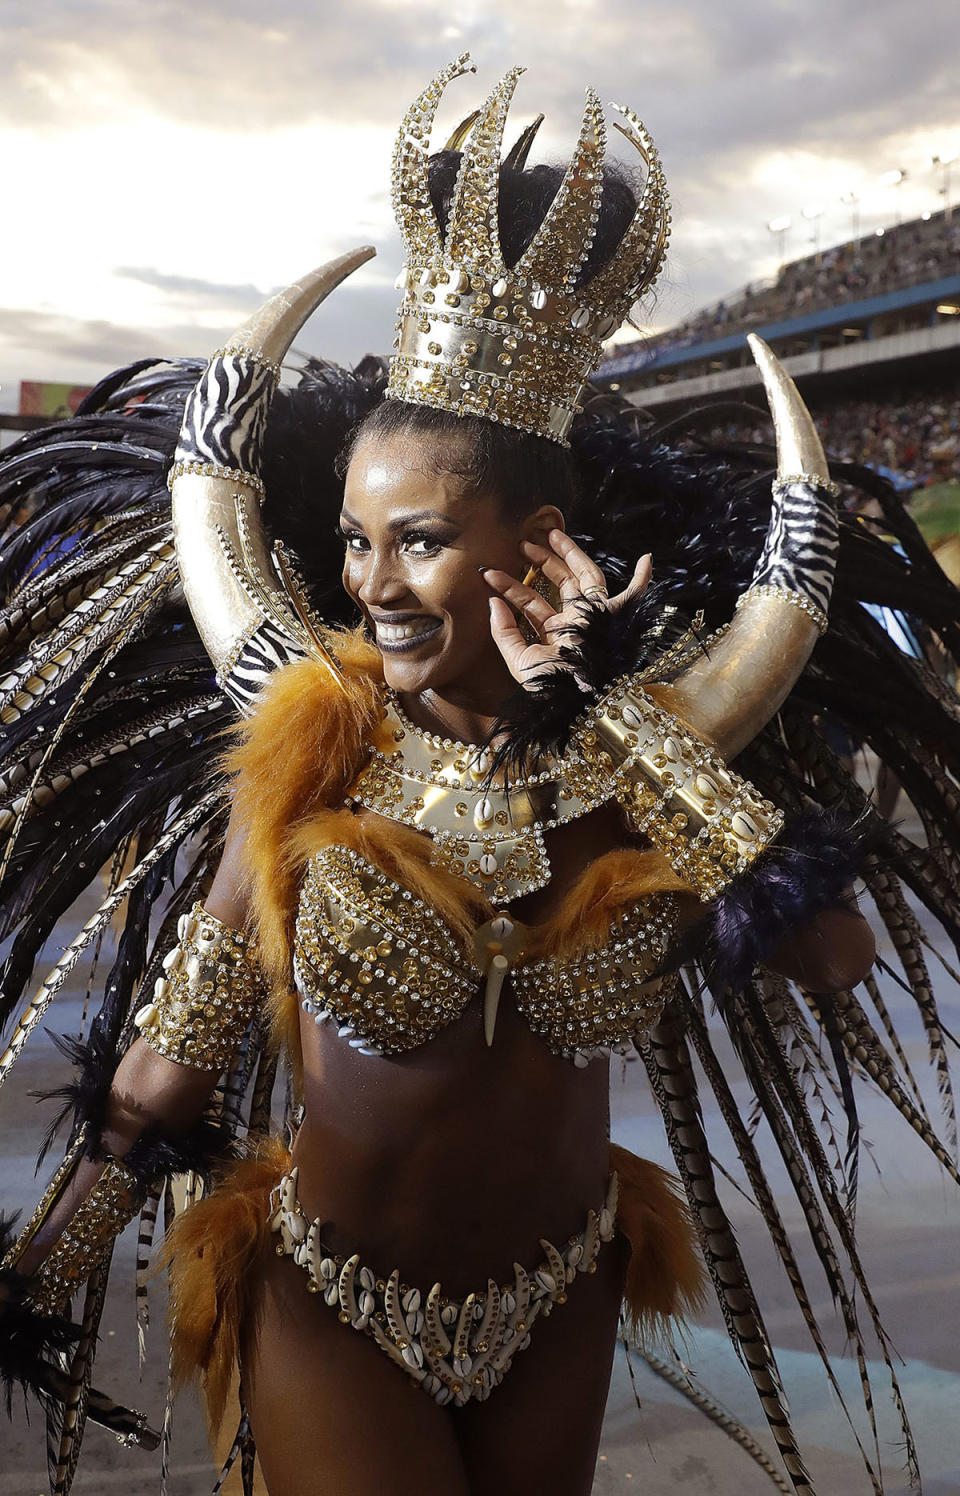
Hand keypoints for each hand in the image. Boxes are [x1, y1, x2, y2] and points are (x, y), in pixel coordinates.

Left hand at [481, 529, 651, 690]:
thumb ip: (505, 632)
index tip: (488, 574)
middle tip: (523, 543)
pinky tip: (646, 560)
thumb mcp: (519, 660)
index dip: (509, 587)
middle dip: (542, 561)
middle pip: (560, 584)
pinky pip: (632, 596)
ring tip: (551, 533)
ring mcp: (595, 618)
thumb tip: (492, 601)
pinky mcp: (612, 617)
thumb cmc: (550, 686)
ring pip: (586, 578)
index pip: (531, 603)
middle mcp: (576, 624)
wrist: (577, 700)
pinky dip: (642, 580)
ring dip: (572, 554)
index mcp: (555, 635)